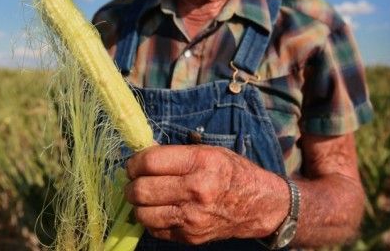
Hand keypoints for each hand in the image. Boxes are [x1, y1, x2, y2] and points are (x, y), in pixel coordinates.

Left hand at [125, 145, 289, 244]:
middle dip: (131, 185)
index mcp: (200, 163)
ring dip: (137, 204)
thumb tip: (142, 157)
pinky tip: (158, 210)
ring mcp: (192, 217)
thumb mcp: (209, 152)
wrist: (259, 205)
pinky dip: (151, 219)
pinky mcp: (191, 236)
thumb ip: (175, 155)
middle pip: (142, 190)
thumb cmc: (232, 172)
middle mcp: (196, 191)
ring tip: (143, 197)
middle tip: (134, 181)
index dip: (134, 163)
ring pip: (143, 213)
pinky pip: (155, 229)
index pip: (150, 162)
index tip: (133, 165)